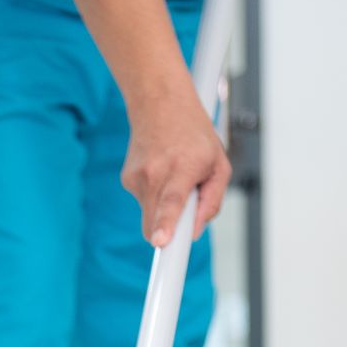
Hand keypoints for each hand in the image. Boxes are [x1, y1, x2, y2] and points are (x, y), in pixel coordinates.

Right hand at [120, 90, 230, 245]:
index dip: (165, 225)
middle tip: (184, 213)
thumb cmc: (193, 134)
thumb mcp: (219, 164)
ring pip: (150, 217)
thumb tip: (195, 232)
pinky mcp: (127, 180)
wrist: (160, 104)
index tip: (160, 242)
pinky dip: (155, 196)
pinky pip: (144, 203)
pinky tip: (161, 173)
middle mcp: (155, 173)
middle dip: (169, 231)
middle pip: (155, 225)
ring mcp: (137, 177)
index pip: (171, 202)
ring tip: (174, 178)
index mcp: (183, 167)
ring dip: (164, 209)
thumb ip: (213, 201)